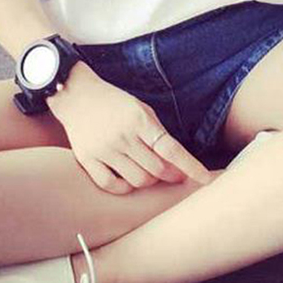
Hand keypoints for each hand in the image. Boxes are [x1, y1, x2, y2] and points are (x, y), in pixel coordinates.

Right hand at [47, 61, 214, 194]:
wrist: (76, 95)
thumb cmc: (114, 103)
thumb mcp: (140, 109)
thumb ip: (157, 134)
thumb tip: (175, 163)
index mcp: (139, 120)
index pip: (171, 149)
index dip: (190, 166)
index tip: (206, 179)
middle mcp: (122, 136)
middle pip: (156, 170)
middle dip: (171, 176)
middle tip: (174, 174)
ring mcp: (104, 150)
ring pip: (137, 181)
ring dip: (149, 181)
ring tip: (149, 171)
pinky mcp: (87, 159)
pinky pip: (112, 185)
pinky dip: (125, 187)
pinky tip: (128, 178)